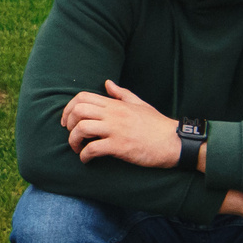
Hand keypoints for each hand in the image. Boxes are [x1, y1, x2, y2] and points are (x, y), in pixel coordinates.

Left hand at [61, 80, 179, 168]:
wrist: (174, 141)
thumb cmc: (157, 125)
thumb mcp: (140, 104)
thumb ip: (122, 94)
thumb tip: (107, 83)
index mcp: (116, 104)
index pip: (83, 97)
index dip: (69, 108)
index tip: (68, 121)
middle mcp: (114, 114)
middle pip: (79, 111)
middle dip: (69, 124)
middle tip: (72, 136)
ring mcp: (116, 130)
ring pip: (82, 128)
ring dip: (73, 141)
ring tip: (77, 149)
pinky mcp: (120, 146)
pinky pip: (93, 148)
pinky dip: (85, 155)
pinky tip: (87, 159)